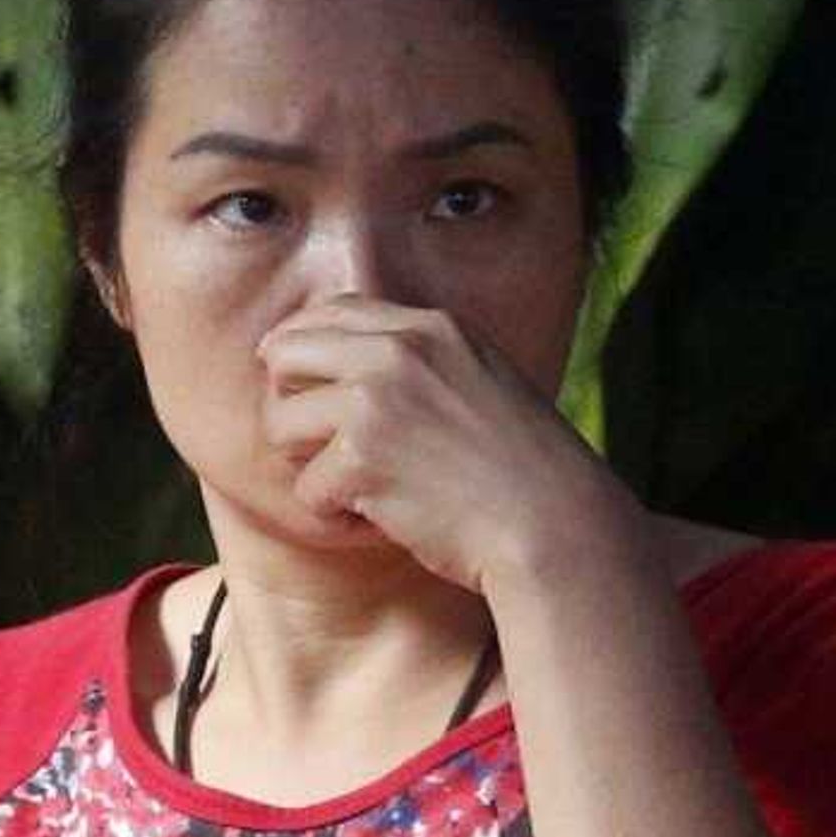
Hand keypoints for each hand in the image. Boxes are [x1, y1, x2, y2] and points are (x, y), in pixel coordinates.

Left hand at [254, 295, 638, 598]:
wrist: (555, 525)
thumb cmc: (522, 470)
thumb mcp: (481, 381)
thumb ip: (421, 362)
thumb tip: (343, 363)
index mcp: (432, 328)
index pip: (331, 311)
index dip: (302, 351)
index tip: (303, 388)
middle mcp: (399, 352)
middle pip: (284, 353)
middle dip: (289, 403)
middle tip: (318, 447)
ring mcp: (376, 401)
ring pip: (280, 424)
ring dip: (310, 466)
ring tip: (359, 489)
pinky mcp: (361, 457)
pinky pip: (305, 490)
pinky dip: (334, 517)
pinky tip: (379, 521)